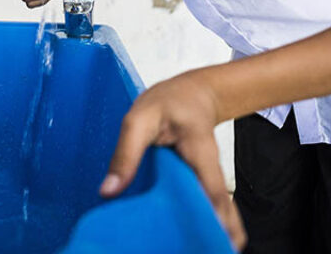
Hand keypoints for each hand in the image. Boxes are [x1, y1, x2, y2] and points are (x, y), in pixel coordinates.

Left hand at [98, 71, 246, 251]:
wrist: (194, 92)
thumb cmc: (168, 101)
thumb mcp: (140, 119)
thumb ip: (126, 153)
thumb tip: (108, 191)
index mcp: (199, 149)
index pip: (211, 185)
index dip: (215, 212)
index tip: (220, 236)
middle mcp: (210, 167)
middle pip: (221, 205)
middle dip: (222, 230)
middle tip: (221, 251)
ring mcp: (209, 175)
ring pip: (220, 208)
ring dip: (217, 230)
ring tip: (216, 250)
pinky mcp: (203, 181)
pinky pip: (210, 205)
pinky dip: (208, 222)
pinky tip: (202, 240)